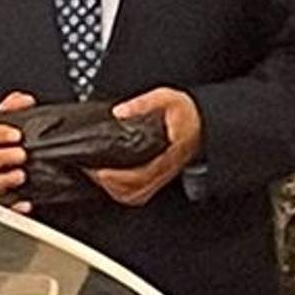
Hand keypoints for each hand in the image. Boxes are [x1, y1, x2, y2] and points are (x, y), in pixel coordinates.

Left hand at [89, 88, 204, 206]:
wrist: (203, 122)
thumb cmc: (186, 112)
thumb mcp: (167, 98)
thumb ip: (143, 103)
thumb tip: (119, 112)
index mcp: (169, 152)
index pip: (143, 173)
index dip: (119, 177)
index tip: (100, 170)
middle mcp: (166, 168)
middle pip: (137, 191)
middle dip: (110, 185)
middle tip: (91, 171)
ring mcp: (163, 176)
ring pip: (138, 196)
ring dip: (115, 191)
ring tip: (98, 176)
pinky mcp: (160, 177)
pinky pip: (141, 194)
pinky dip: (123, 193)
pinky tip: (112, 183)